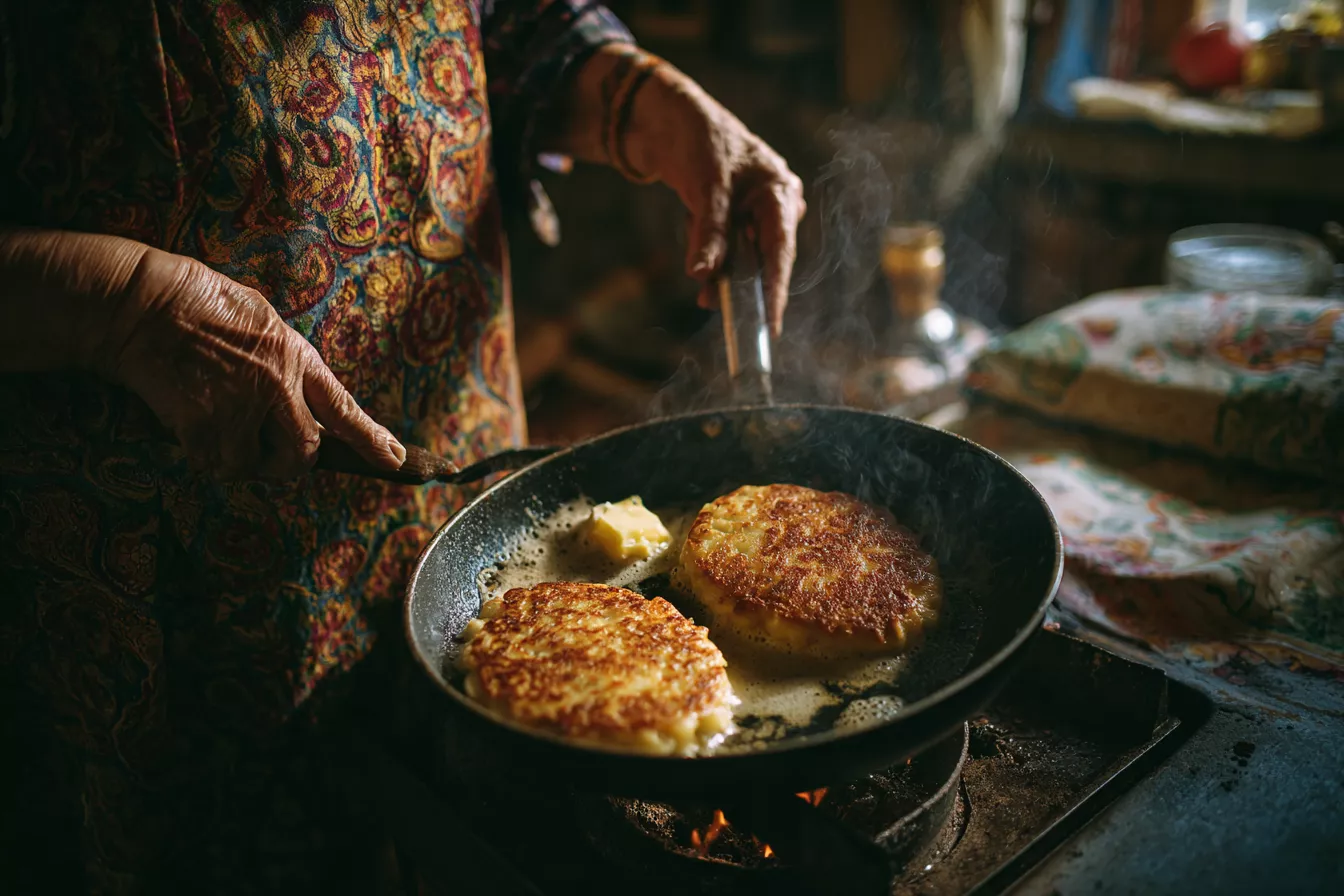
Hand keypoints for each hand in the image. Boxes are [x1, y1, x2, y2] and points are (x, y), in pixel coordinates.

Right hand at [100, 249, 405, 479]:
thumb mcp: (263, 322)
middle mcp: (276, 388)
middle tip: (268, 451)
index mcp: (296, 358)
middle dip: (290, 461)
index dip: (372, 440)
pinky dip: (205, 456)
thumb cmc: (201, 303)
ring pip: (254, 466)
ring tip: (219, 425)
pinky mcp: (202, 425)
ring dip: (240, 460)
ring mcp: (240, 408)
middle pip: (304, 453)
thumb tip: (300, 400)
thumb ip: (286, 363)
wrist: (143, 305)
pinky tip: (192, 424)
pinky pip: (214, 464)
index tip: (395, 461)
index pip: (344, 409)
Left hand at [621, 59, 805, 335]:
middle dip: (745, 286)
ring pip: (742, 256)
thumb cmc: (697, 139)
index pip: (781, 250)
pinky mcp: (728, 216)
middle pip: (763, 258)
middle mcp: (772, 203)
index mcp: (779, 191)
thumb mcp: (705, 188)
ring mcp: (750, 210)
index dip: (776, 290)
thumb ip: (708, 233)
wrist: (665, 115)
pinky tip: (702, 275)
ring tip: (706, 297)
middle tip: (731, 318)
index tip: (771, 324)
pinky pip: (725, 247)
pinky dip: (712, 260)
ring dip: (723, 276)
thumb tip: (702, 274)